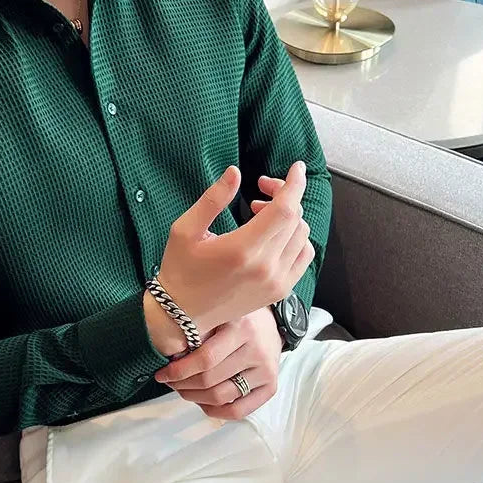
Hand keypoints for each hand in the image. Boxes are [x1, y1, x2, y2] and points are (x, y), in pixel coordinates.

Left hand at [153, 306, 282, 419]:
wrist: (271, 322)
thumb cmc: (237, 317)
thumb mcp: (217, 313)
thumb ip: (197, 331)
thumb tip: (169, 356)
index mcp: (242, 328)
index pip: (205, 359)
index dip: (179, 371)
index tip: (162, 373)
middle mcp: (257, 351)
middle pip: (211, 380)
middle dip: (182, 385)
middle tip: (170, 381)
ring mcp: (266, 371)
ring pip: (222, 397)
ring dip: (194, 398)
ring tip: (183, 389)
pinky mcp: (271, 387)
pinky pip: (239, 411)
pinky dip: (216, 412)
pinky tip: (202, 402)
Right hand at [154, 161, 312, 335]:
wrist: (183, 314)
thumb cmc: (180, 269)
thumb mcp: (185, 230)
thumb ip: (213, 199)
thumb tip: (235, 172)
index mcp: (242, 250)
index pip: (285, 210)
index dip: (294, 184)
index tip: (296, 168)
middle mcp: (265, 268)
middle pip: (295, 219)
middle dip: (285, 195)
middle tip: (261, 190)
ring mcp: (276, 282)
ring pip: (302, 237)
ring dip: (290, 218)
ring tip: (262, 214)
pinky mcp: (279, 292)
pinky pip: (303, 258)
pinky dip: (296, 239)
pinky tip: (275, 235)